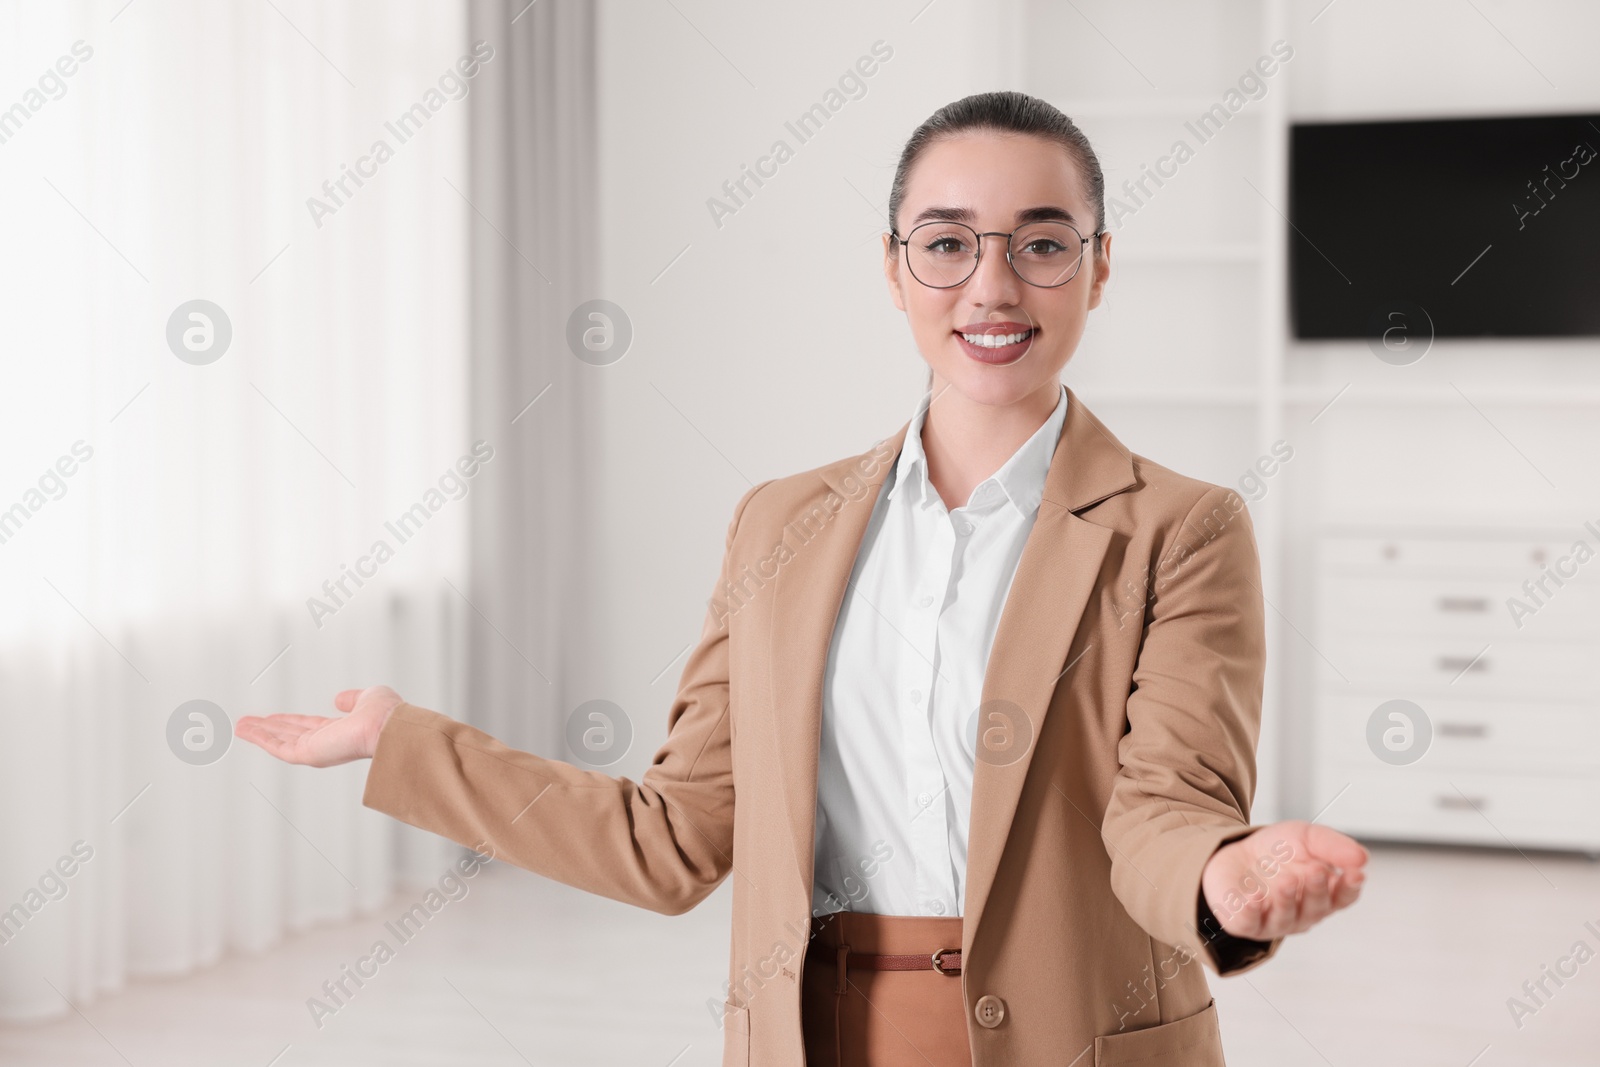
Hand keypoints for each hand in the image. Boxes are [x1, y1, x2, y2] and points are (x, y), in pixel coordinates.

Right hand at [235, 685, 403, 766]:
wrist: (390, 727)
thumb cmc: (387, 714)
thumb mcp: (368, 698)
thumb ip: (352, 699)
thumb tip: (338, 699)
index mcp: (340, 731)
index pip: (308, 727)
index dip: (289, 721)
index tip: (273, 717)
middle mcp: (326, 743)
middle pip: (289, 735)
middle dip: (268, 729)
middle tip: (247, 722)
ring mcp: (315, 751)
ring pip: (279, 742)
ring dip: (258, 733)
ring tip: (240, 725)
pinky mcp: (307, 754)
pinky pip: (277, 747)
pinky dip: (259, 738)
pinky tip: (245, 730)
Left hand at [1200, 819, 1366, 940]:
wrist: (1235, 852)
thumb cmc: (1277, 851)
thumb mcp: (1306, 837)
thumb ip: (1333, 845)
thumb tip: (1362, 857)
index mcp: (1323, 893)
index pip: (1344, 897)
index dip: (1350, 887)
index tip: (1355, 873)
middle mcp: (1303, 912)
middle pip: (1317, 908)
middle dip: (1317, 890)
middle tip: (1315, 870)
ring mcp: (1275, 920)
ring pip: (1286, 917)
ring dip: (1287, 900)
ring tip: (1286, 881)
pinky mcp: (1246, 922)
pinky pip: (1250, 922)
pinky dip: (1252, 911)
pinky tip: (1253, 898)